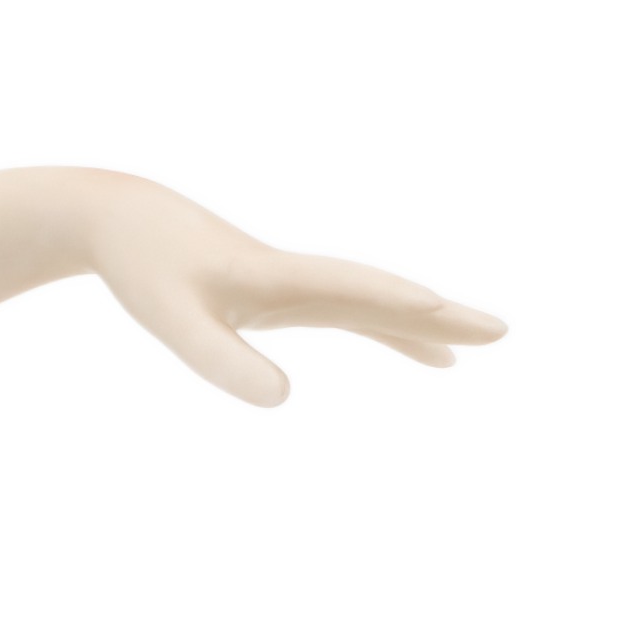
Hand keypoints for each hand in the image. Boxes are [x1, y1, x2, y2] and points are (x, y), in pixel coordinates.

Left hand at [80, 174, 505, 406]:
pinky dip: (378, 327)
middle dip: (438, 317)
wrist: (117, 218)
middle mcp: (294, 276)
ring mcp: (290, 281)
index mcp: (275, 278)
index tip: (450, 312)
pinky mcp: (277, 289)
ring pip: (368, 303)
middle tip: (501, 333)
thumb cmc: (142, 268)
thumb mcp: (173, 321)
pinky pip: (343, 310)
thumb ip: (222, 360)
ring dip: (419, 324)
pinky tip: (406, 352)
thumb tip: (286, 401)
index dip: (398, 303)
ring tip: (470, 350)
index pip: (351, 290)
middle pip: (378, 296)